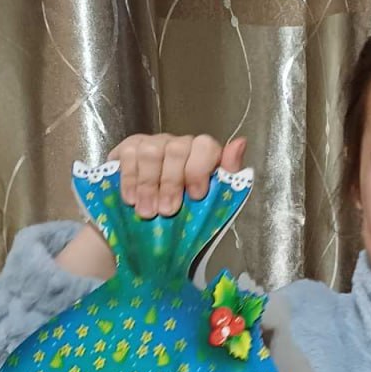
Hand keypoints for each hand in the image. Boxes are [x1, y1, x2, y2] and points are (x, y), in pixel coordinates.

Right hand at [108, 132, 247, 218]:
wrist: (146, 228)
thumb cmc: (184, 217)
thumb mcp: (211, 206)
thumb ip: (228, 179)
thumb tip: (240, 143)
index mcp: (204, 156)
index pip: (206, 146)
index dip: (200, 169)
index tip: (196, 196)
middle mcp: (180, 145)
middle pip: (177, 150)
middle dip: (172, 183)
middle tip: (167, 211)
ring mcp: (154, 144)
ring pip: (151, 152)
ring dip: (149, 185)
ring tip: (148, 211)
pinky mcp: (130, 148)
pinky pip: (129, 155)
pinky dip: (130, 180)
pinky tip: (131, 199)